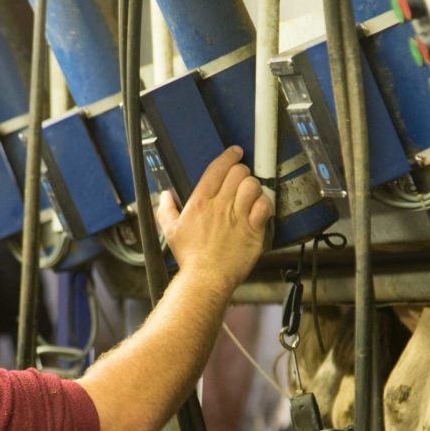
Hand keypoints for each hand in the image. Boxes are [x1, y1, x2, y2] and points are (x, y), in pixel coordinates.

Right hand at [156, 146, 271, 292]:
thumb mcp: (171, 232)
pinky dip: (265, 203)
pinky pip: (264, 206)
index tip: (235, 152)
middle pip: (238, 173)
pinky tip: (260, 208)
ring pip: (253, 186)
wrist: (206, 278)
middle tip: (241, 179)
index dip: (229, 156)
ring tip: (250, 193)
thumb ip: (166, 210)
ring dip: (254, 186)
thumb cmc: (190, 257)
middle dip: (242, 172)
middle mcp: (220, 206)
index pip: (217, 169)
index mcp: (200, 202)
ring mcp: (238, 217)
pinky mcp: (252, 230)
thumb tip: (164, 196)